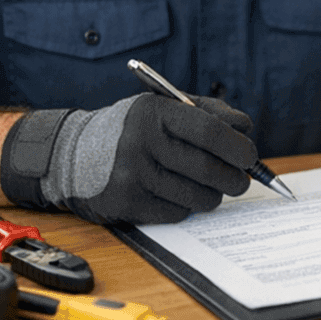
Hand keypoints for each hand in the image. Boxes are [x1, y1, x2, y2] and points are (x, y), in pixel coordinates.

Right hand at [0, 92, 257, 224]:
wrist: (70, 153)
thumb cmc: (130, 129)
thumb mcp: (162, 106)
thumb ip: (207, 112)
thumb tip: (245, 128)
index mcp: (154, 112)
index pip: (210, 132)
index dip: (238, 147)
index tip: (250, 156)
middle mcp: (142, 143)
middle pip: (209, 169)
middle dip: (235, 179)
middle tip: (240, 180)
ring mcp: (132, 176)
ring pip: (198, 196)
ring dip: (214, 195)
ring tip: (212, 188)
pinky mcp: (126, 204)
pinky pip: (177, 213)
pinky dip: (187, 206)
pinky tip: (179, 194)